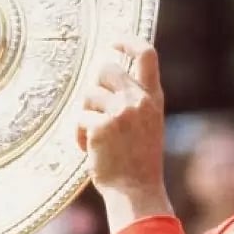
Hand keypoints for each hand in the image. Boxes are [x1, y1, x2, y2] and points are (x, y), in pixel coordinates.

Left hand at [78, 38, 172, 229]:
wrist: (137, 191)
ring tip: (96, 138)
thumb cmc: (139, 161)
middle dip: (95, 87)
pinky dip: (80, 136)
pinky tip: (90, 150)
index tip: (114, 41)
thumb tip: (107, 75)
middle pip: (106, 69)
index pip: (147, 54)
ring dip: (86, 116)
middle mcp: (138, 101)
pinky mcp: (100, 126)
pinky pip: (79, 119)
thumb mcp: (148, 124)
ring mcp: (120, 112)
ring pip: (88, 95)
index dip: (128, 41)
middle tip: (97, 110)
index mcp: (153, 98)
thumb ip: (135, 100)